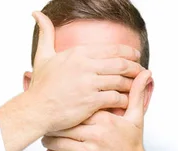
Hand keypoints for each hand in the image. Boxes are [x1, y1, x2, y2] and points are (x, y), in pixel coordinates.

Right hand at [23, 11, 143, 133]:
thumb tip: (37, 14)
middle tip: (142, 71)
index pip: (112, 49)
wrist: (36, 109)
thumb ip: (46, 33)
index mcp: (78, 53)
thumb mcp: (43, 55)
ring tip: (137, 87)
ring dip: (131, 84)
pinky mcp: (91, 101)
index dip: (128, 52)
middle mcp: (85, 66)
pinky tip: (128, 101)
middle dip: (135, 67)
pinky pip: (116, 98)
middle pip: (120, 63)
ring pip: (120, 80)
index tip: (136, 56)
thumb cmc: (41, 86)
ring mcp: (89, 83)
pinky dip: (125, 99)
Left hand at [42, 70, 152, 150]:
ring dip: (50, 140)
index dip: (66, 109)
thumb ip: (136, 95)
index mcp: (105, 120)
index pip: (77, 109)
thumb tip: (145, 73)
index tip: (59, 108)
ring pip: (58, 142)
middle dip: (54, 125)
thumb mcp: (136, 119)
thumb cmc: (132, 147)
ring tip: (48, 136)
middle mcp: (95, 135)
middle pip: (64, 125)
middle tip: (48, 122)